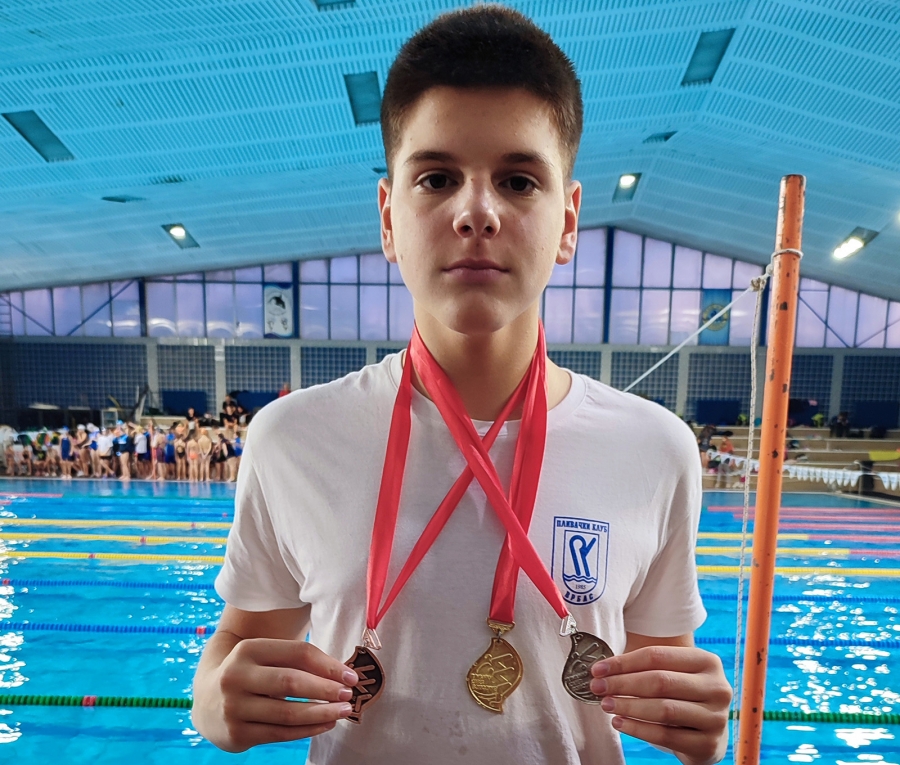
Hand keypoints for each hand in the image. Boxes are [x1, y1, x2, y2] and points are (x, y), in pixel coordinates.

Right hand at [193, 638, 358, 752]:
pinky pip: (279, 733)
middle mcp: (236, 676)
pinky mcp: (236, 733)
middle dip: (325, 688)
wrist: (206, 700)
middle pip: (291, 681)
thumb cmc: (250, 673)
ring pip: (287, 712)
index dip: (327, 664)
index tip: (350, 675)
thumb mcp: (265, 658)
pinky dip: (306, 730)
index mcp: (248, 649)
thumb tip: (342, 674)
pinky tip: (325, 724)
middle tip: (348, 694)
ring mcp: (234, 707)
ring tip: (342, 711)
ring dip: (320, 713)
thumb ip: (297, 661)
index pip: (297, 653)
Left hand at [590, 646, 731, 764]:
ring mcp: (716, 717)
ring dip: (628, 707)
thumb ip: (642, 668)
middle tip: (598, 687)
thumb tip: (602, 670)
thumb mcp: (670, 674)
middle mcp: (716, 687)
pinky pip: (666, 735)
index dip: (624, 662)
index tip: (598, 669)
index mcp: (706, 661)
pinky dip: (638, 729)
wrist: (707, 733)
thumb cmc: (681, 696)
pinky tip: (620, 723)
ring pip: (663, 709)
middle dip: (623, 684)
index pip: (657, 656)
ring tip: (606, 705)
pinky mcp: (708, 744)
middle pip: (660, 681)